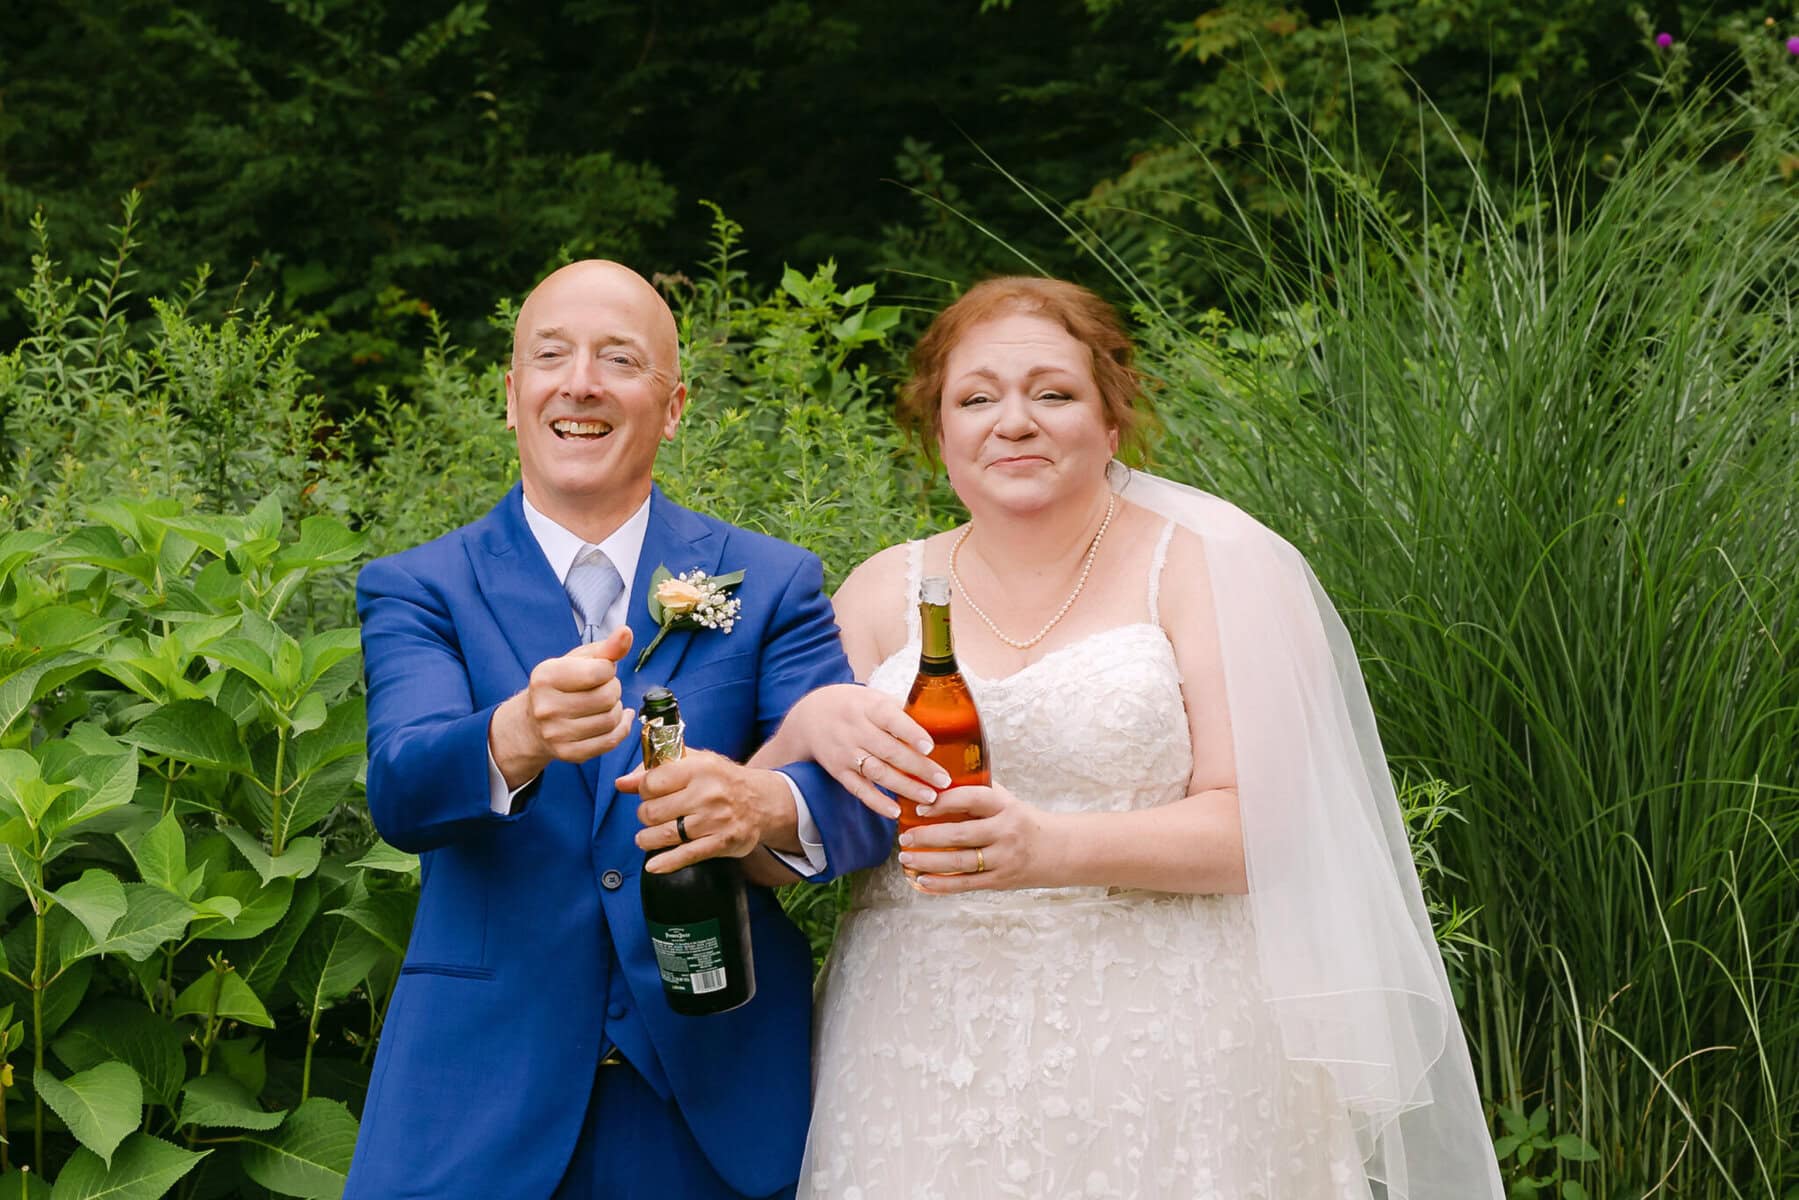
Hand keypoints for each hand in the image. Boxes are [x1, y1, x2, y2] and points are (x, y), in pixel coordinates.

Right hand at [489, 626, 633, 786]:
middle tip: (604, 688)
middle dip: (613, 689)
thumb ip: (606, 647)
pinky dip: (621, 728)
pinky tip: (618, 719)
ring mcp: (556, 734)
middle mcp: (546, 707)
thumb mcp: (579, 660)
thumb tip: (626, 632)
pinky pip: (610, 741)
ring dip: (617, 709)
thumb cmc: (563, 684)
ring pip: (611, 720)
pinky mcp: (568, 753)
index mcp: (545, 676)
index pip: (599, 671)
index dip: (608, 669)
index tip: (600, 671)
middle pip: (608, 697)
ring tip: (605, 704)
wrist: (535, 722)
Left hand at [620, 749, 792, 872]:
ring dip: (648, 839)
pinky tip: (654, 865)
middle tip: (653, 816)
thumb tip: (622, 783)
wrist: (761, 802)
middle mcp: (707, 793)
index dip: (644, 790)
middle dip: (646, 816)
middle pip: (653, 811)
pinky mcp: (721, 843)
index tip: (650, 794)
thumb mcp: (693, 763)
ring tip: (648, 837)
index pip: (651, 782)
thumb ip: (656, 768)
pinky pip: (686, 855)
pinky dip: (666, 863)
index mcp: (699, 767)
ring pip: (664, 835)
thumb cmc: (720, 780)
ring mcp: (715, 820)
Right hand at [770, 684, 945, 818]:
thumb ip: (901, 710)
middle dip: (918, 768)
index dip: (910, 733)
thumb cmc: (852, 705)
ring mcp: (846, 753)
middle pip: (889, 751)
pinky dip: (877, 802)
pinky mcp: (839, 772)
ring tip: (929, 797)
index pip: (890, 719)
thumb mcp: (873, 696)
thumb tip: (938, 721)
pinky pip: (859, 789)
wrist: (810, 717)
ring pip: (877, 772)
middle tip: (943, 780)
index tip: (930, 747)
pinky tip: (896, 811)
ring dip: (905, 787)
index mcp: (868, 707)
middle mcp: (856, 730)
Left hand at [897, 784, 1065, 892]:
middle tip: (904, 836)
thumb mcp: (1008, 801)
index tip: (921, 805)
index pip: (972, 799)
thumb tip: (938, 782)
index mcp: (1006, 807)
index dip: (945, 801)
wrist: (1061, 851)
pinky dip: (941, 885)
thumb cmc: (1025, 822)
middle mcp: (1005, 832)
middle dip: (927, 836)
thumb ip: (979, 793)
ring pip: (960, 862)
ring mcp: (1004, 859)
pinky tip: (922, 881)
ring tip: (907, 857)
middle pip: (960, 835)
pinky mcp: (1000, 881)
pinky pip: (966, 884)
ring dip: (928, 861)